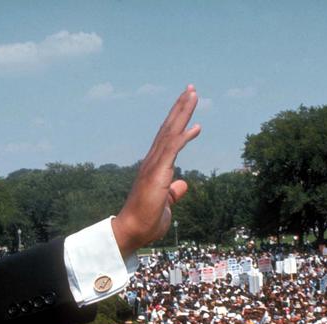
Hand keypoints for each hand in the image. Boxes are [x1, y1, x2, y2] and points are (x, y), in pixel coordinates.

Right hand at [112, 86, 200, 255]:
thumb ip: (173, 192)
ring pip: (170, 133)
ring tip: (193, 94)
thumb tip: (183, 183)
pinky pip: (171, 150)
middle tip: (191, 88)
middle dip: (180, 108)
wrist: (131, 232)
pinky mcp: (156, 174)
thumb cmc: (145, 221)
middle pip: (168, 128)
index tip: (188, 104)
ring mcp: (153, 166)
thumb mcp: (165, 203)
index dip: (178, 120)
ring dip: (182, 113)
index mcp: (154, 167)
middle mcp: (152, 162)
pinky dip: (183, 137)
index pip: (167, 138)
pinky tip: (196, 126)